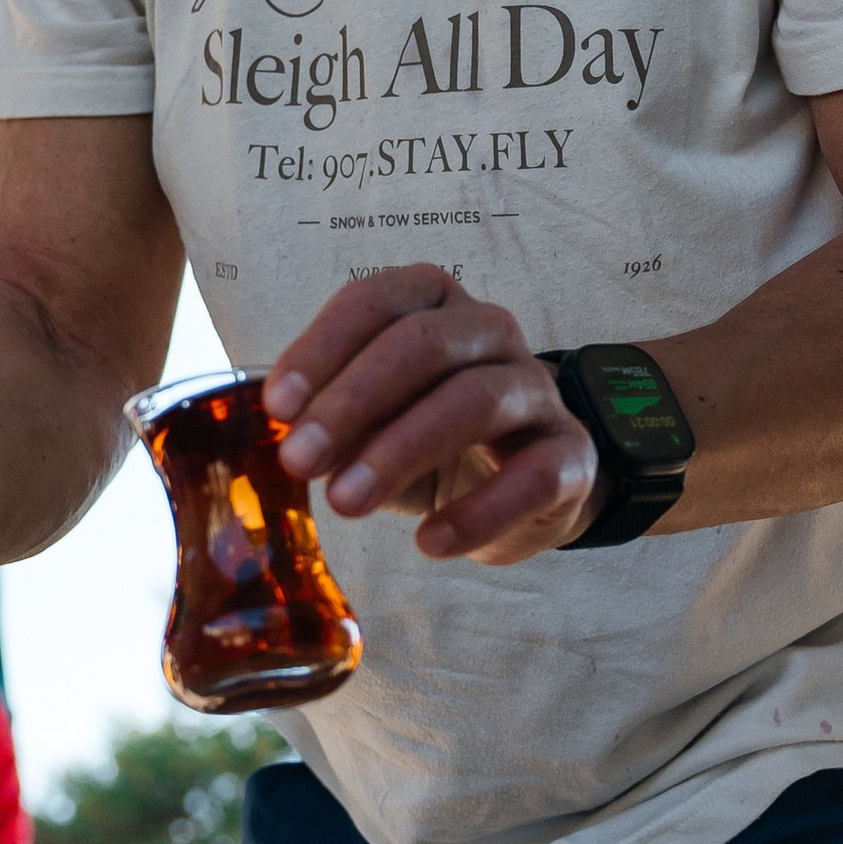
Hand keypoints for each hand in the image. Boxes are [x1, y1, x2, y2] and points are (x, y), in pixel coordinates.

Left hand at [262, 268, 600, 564]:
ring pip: (476, 398)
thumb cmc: (428, 432)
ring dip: (401, 450)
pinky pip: (532, 475)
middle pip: (423, 343)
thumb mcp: (373, 415)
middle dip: (352, 402)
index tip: (277, 408)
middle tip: (300, 461)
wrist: (526, 478)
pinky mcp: (569, 452)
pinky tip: (430, 542)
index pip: (376, 301)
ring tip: (346, 503)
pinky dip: (476, 511)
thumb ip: (330, 414)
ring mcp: (536, 389)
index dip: (322, 349)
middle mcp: (490, 330)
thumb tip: (274, 435)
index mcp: (435, 303)